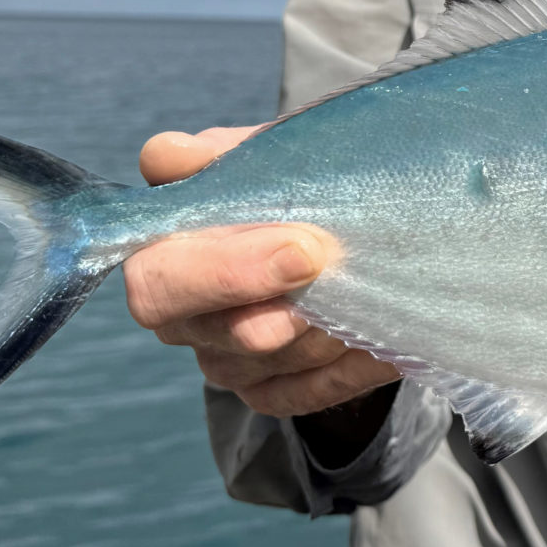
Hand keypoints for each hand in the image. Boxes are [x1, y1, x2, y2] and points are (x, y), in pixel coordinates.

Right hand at [123, 126, 399, 418]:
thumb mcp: (263, 158)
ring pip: (275, 365)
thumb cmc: (288, 184)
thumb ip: (220, 157)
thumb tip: (170, 155)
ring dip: (331, 330)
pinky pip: (307, 392)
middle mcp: (183, 316)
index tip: (305, 249)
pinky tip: (385, 339)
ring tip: (378, 291)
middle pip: (224, 334)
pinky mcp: (265, 391)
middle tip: (343, 276)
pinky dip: (351, 366)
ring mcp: (222, 360)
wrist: (337, 232)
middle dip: (290, 310)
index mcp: (163, 255)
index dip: (228, 271)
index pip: (161, 282)